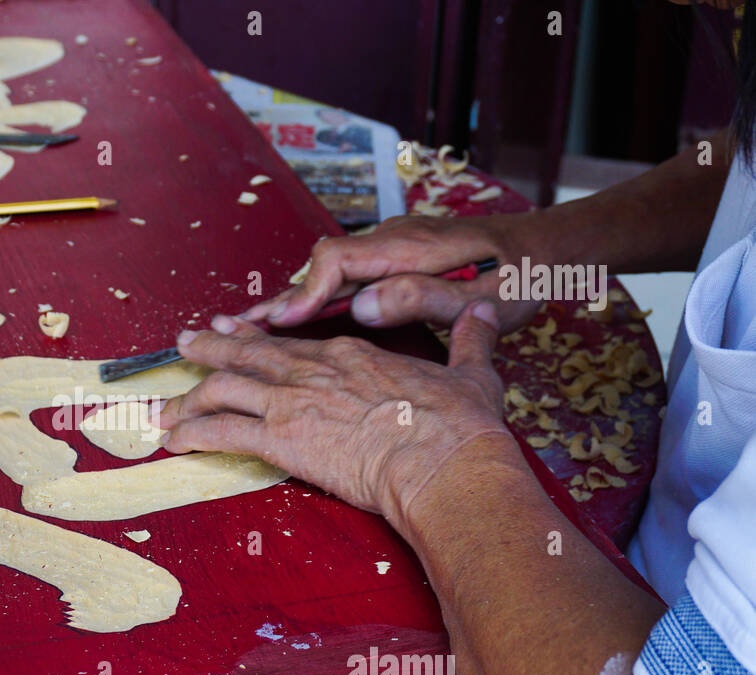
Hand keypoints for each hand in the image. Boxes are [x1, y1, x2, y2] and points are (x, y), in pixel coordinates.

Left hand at [155, 302, 514, 525]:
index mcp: (351, 355)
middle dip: (211, 347)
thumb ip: (470, 340)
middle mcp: (313, 371)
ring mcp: (292, 402)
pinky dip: (193, 435)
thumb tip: (482, 314)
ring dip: (190, 398)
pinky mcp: (281, 439)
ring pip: (223, 388)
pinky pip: (221, 432)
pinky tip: (175, 442)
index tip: (242, 332)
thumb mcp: (473, 372)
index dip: (263, 337)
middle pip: (248, 353)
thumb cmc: (460, 426)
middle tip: (186, 343)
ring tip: (166, 410)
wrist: (445, 460)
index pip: (294, 343)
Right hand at [240, 213, 543, 333]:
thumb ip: (422, 299)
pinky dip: (314, 298)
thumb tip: (363, 307)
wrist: (548, 249)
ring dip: (291, 300)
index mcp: (407, 247)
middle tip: (232, 329)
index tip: (280, 322)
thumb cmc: (520, 277)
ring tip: (246, 329)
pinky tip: (295, 320)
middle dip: (278, 298)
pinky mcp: (395, 260)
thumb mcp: (480, 295)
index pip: (336, 261)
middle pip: (321, 265)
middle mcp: (391, 240)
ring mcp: (391, 248)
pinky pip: (344, 277)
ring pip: (328, 272)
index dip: (305, 293)